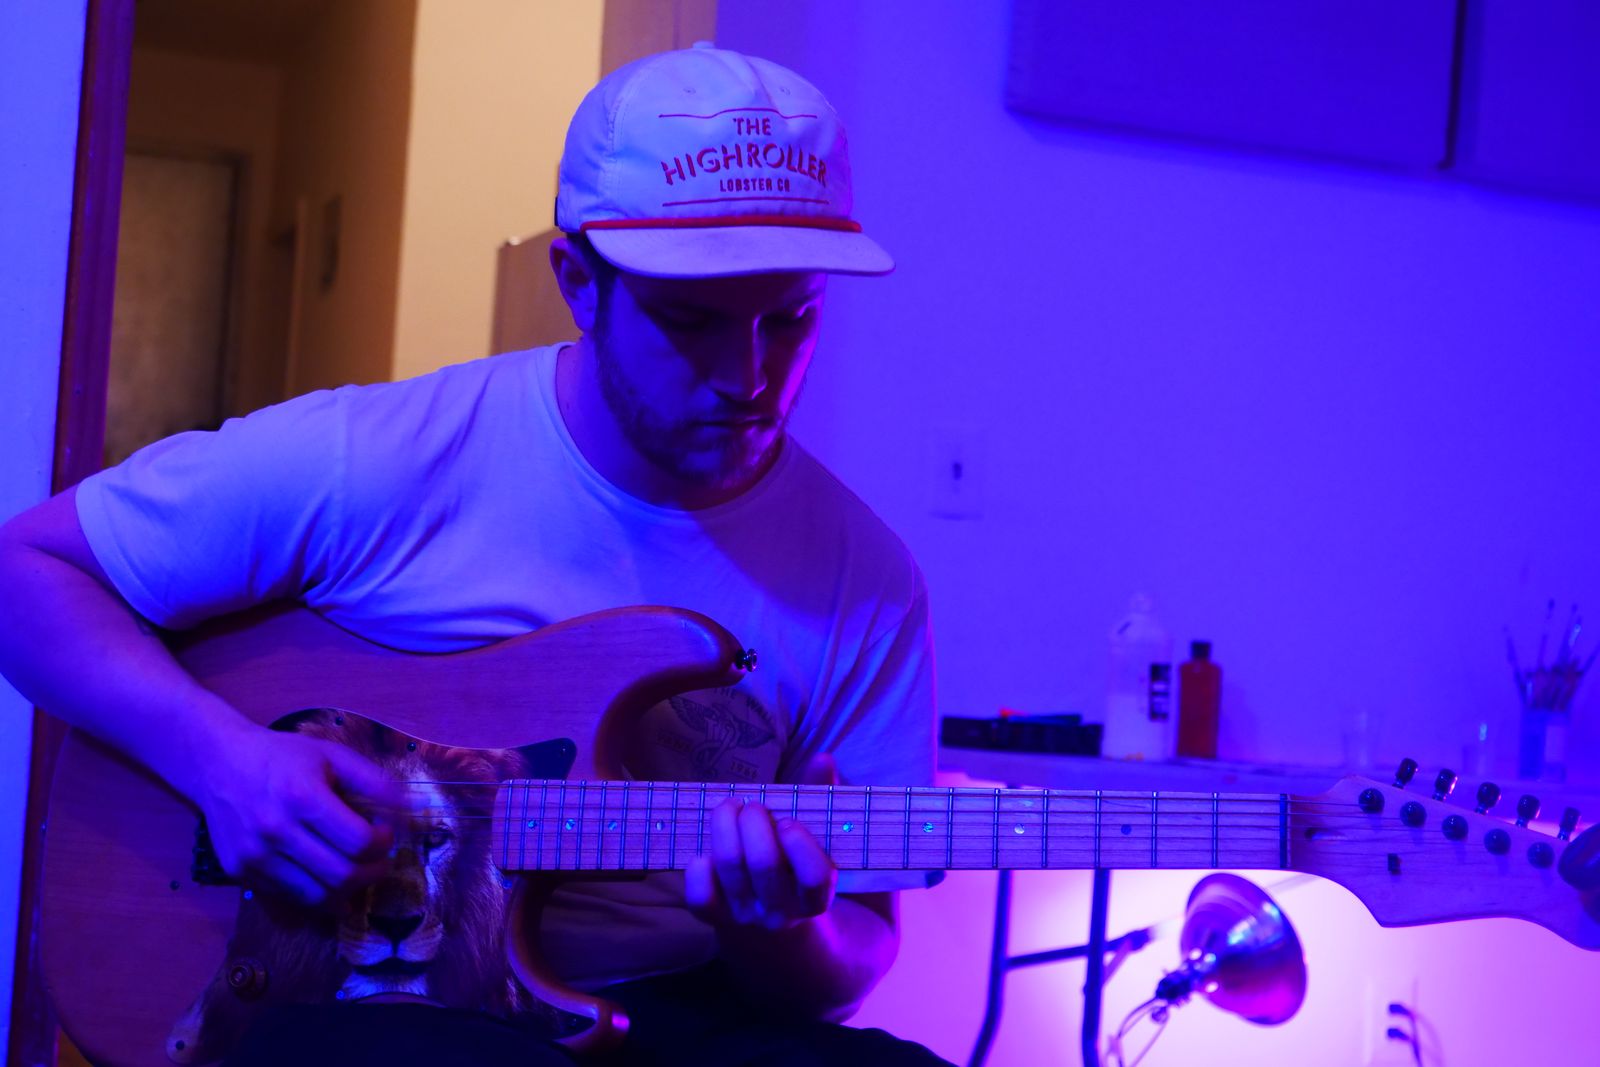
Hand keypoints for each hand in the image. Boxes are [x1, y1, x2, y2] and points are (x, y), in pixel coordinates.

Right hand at [194, 723, 403, 908]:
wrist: (218, 764)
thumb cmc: (282, 757)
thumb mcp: (332, 755)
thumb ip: (374, 781)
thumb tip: (411, 807)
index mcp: (302, 797)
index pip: (358, 842)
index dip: (383, 843)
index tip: (385, 834)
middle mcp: (276, 831)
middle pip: (341, 875)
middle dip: (374, 873)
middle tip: (381, 862)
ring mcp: (255, 856)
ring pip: (317, 896)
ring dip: (348, 890)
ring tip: (358, 871)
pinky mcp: (240, 872)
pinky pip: (290, 897)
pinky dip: (317, 892)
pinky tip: (327, 874)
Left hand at [684, 755, 838, 931]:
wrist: (770, 910)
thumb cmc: (794, 860)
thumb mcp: (814, 834)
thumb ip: (822, 797)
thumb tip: (823, 759)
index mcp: (815, 898)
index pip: (814, 878)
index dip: (800, 845)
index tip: (788, 821)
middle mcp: (782, 913)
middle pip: (764, 864)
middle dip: (753, 822)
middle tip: (752, 805)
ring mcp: (747, 916)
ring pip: (730, 868)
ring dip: (724, 826)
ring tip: (729, 807)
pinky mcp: (716, 917)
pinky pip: (701, 898)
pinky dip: (698, 869)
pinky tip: (705, 849)